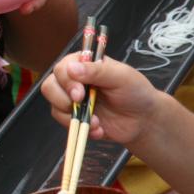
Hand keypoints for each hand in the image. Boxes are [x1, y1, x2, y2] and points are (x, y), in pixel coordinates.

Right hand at [41, 54, 159, 145]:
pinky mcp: (74, 117)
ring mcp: (73, 100)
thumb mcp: (121, 77)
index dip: (67, 81)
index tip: (80, 93)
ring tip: (96, 121)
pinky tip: (98, 129)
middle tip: (80, 104)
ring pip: (54, 106)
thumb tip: (71, 68)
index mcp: (84, 65)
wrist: (143, 120)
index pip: (62, 68)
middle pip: (50, 86)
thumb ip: (97, 71)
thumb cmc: (136, 92)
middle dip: (63, 99)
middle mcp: (74, 80)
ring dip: (73, 116)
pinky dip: (80, 128)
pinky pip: (64, 123)